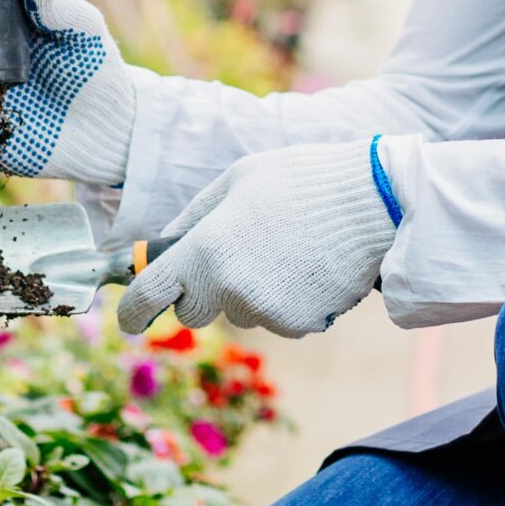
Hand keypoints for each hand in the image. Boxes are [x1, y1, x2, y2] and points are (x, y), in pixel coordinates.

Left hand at [117, 138, 404, 336]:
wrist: (374, 202)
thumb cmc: (300, 179)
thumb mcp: (236, 180)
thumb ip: (193, 218)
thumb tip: (163, 249)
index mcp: (207, 247)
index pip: (149, 295)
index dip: (132, 311)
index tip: (130, 318)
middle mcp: (230, 287)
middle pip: (193, 311)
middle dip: (202, 291)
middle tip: (235, 254)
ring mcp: (267, 311)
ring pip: (239, 313)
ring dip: (249, 291)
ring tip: (285, 249)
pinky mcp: (299, 325)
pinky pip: (275, 319)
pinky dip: (284, 300)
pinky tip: (307, 266)